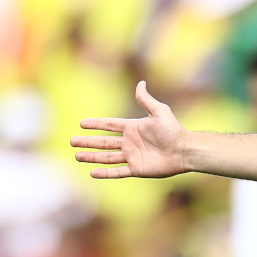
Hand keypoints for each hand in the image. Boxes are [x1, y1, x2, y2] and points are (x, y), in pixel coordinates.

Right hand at [71, 82, 188, 178]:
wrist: (185, 150)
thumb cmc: (174, 131)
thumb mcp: (159, 111)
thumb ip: (146, 99)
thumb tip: (141, 83)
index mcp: (133, 128)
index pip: (109, 125)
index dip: (96, 124)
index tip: (81, 124)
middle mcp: (130, 142)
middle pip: (103, 142)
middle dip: (88, 142)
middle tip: (72, 141)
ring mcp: (132, 156)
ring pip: (106, 157)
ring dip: (91, 157)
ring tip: (77, 156)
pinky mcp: (137, 169)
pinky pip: (117, 172)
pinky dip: (105, 173)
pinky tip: (92, 173)